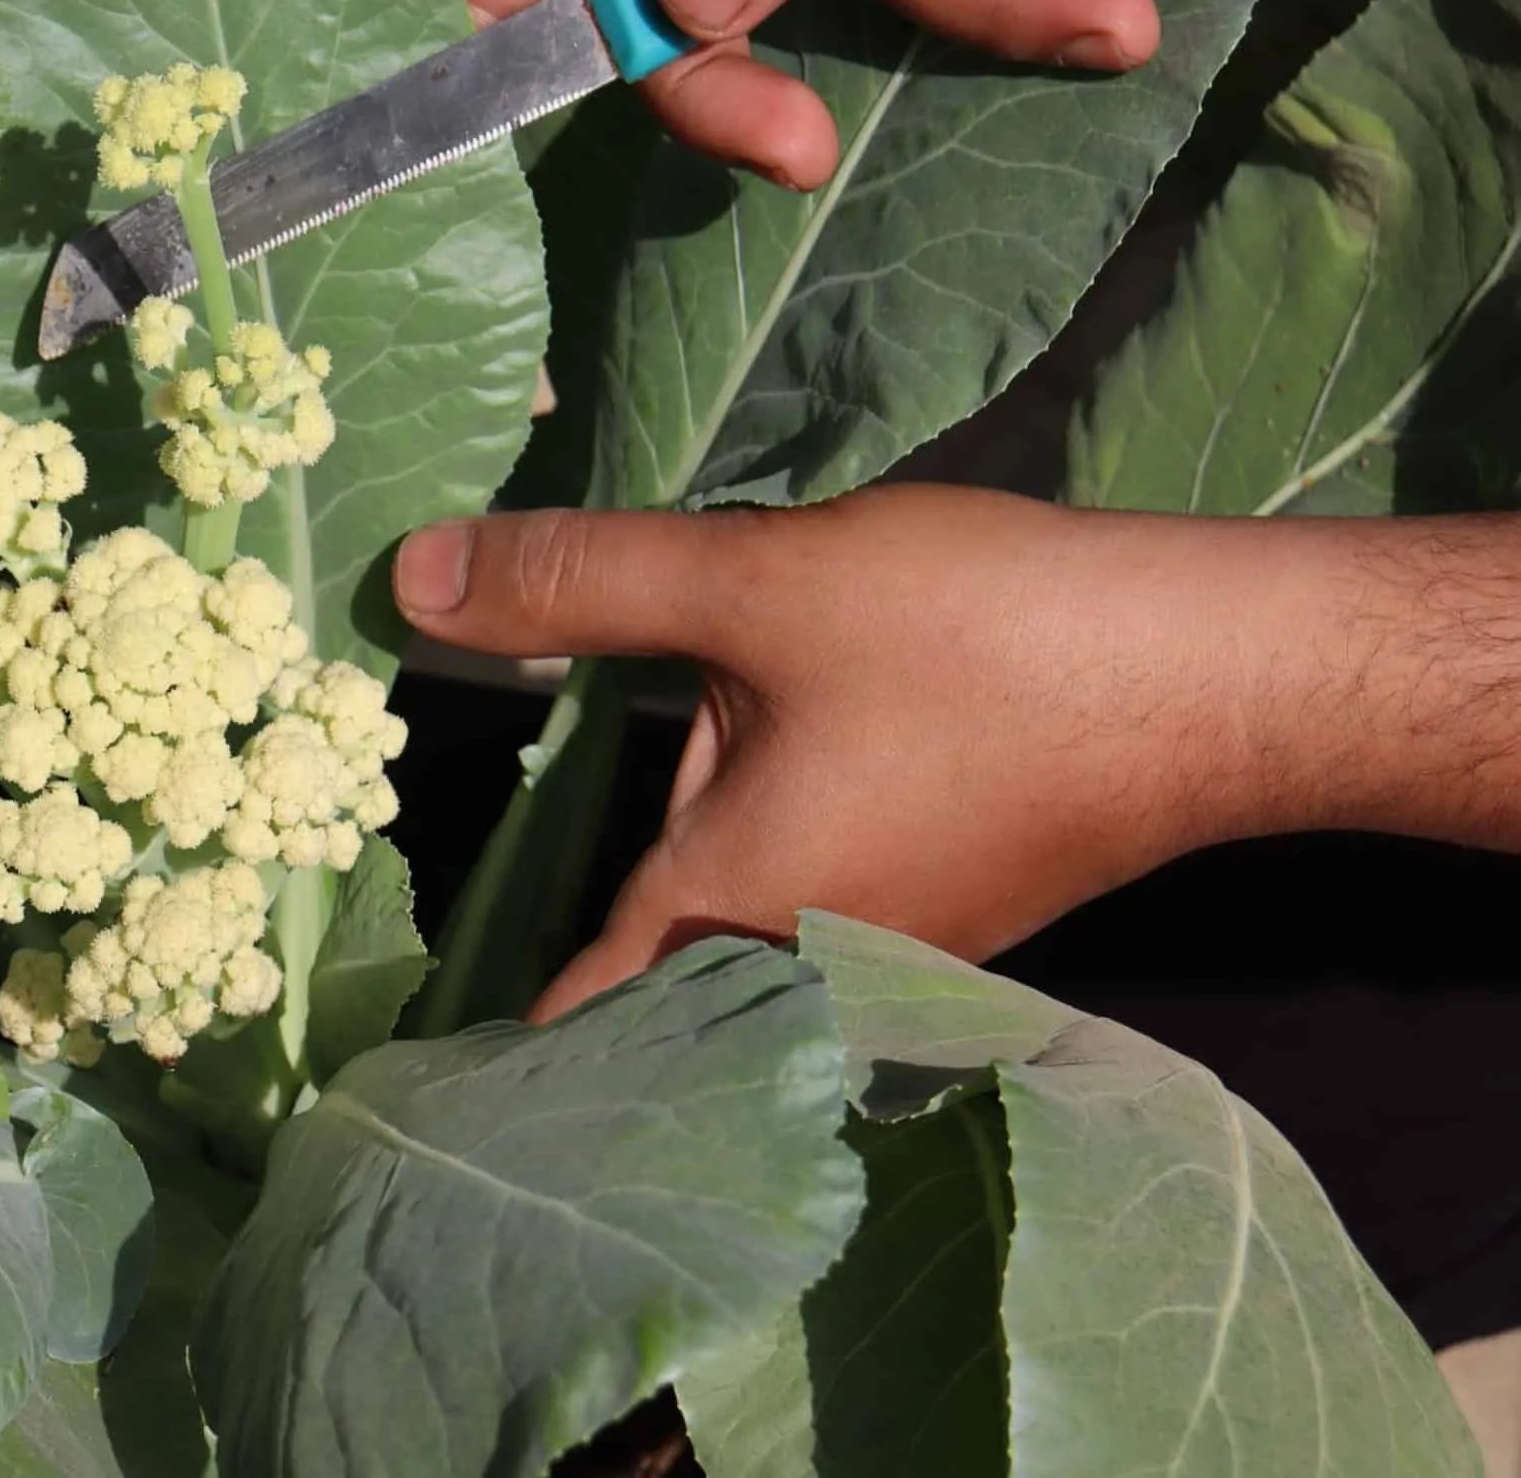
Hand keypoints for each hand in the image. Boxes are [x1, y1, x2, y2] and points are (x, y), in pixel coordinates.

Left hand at [390, 489, 1520, 1019]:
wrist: (1224, 675)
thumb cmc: (982, 643)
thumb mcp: (755, 586)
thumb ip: (579, 584)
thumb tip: (408, 580)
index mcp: (729, 918)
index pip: (570, 1021)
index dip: (483, 1036)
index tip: (391, 1036)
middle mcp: (800, 963)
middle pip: (647, 967)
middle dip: (562, 923)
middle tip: (430, 881)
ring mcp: (884, 944)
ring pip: (729, 913)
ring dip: (667, 856)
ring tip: (569, 789)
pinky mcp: (945, 900)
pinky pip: (802, 884)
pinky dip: (749, 833)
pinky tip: (740, 744)